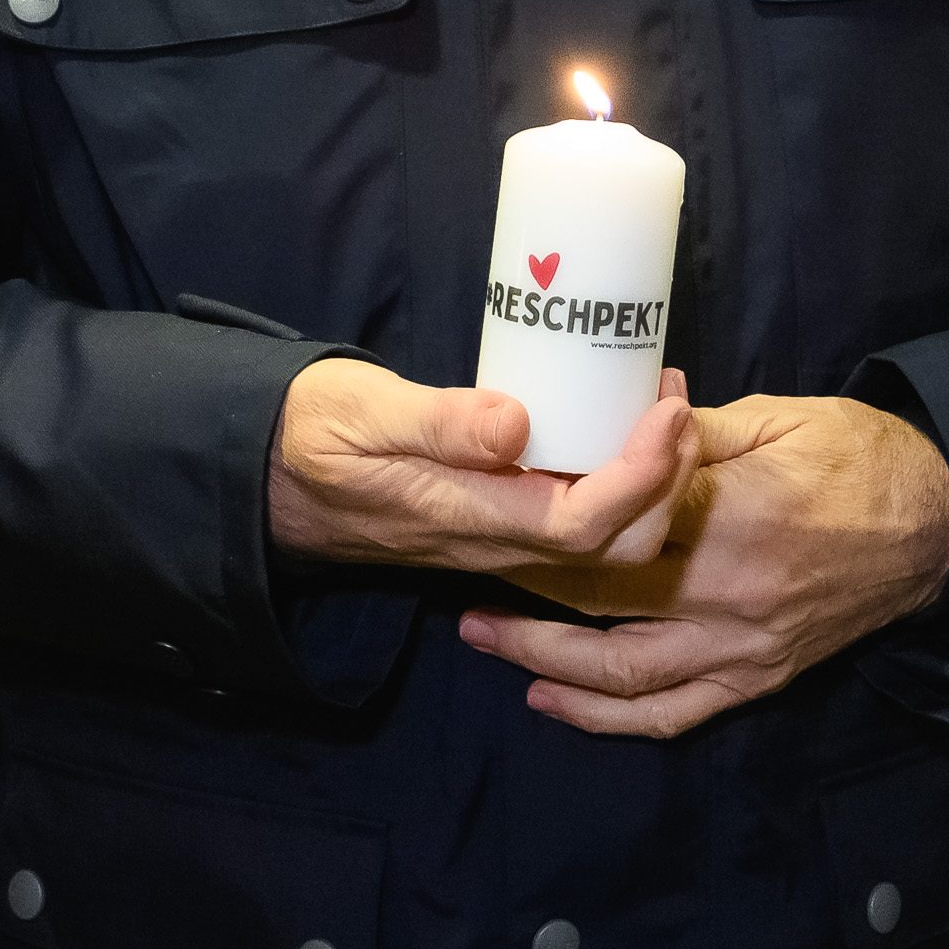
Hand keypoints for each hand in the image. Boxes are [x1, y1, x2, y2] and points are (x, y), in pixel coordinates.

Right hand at [270, 356, 698, 576]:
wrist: (273, 479)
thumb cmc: (316, 436)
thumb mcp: (364, 414)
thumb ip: (438, 423)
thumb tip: (517, 423)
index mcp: (469, 519)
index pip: (584, 524)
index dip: (642, 474)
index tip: (667, 407)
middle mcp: (498, 545)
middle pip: (618, 548)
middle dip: (667, 481)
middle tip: (674, 399)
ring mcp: (504, 542)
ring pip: (607, 542)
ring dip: (654, 482)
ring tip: (661, 406)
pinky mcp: (503, 524)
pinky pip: (584, 524)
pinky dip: (625, 483)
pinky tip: (623, 429)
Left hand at [458, 394, 948, 740]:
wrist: (940, 529)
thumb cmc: (861, 457)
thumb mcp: (777, 417)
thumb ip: (692, 430)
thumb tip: (622, 415)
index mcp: (731, 516)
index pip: (615, 520)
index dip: (548, 513)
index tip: (498, 496)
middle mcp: (729, 593)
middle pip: (598, 597)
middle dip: (522, 586)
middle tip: (463, 566)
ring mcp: (742, 646)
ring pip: (621, 671)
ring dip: (542, 657)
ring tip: (482, 637)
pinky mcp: (758, 677)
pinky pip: (671, 712)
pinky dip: (606, 716)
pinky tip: (552, 699)